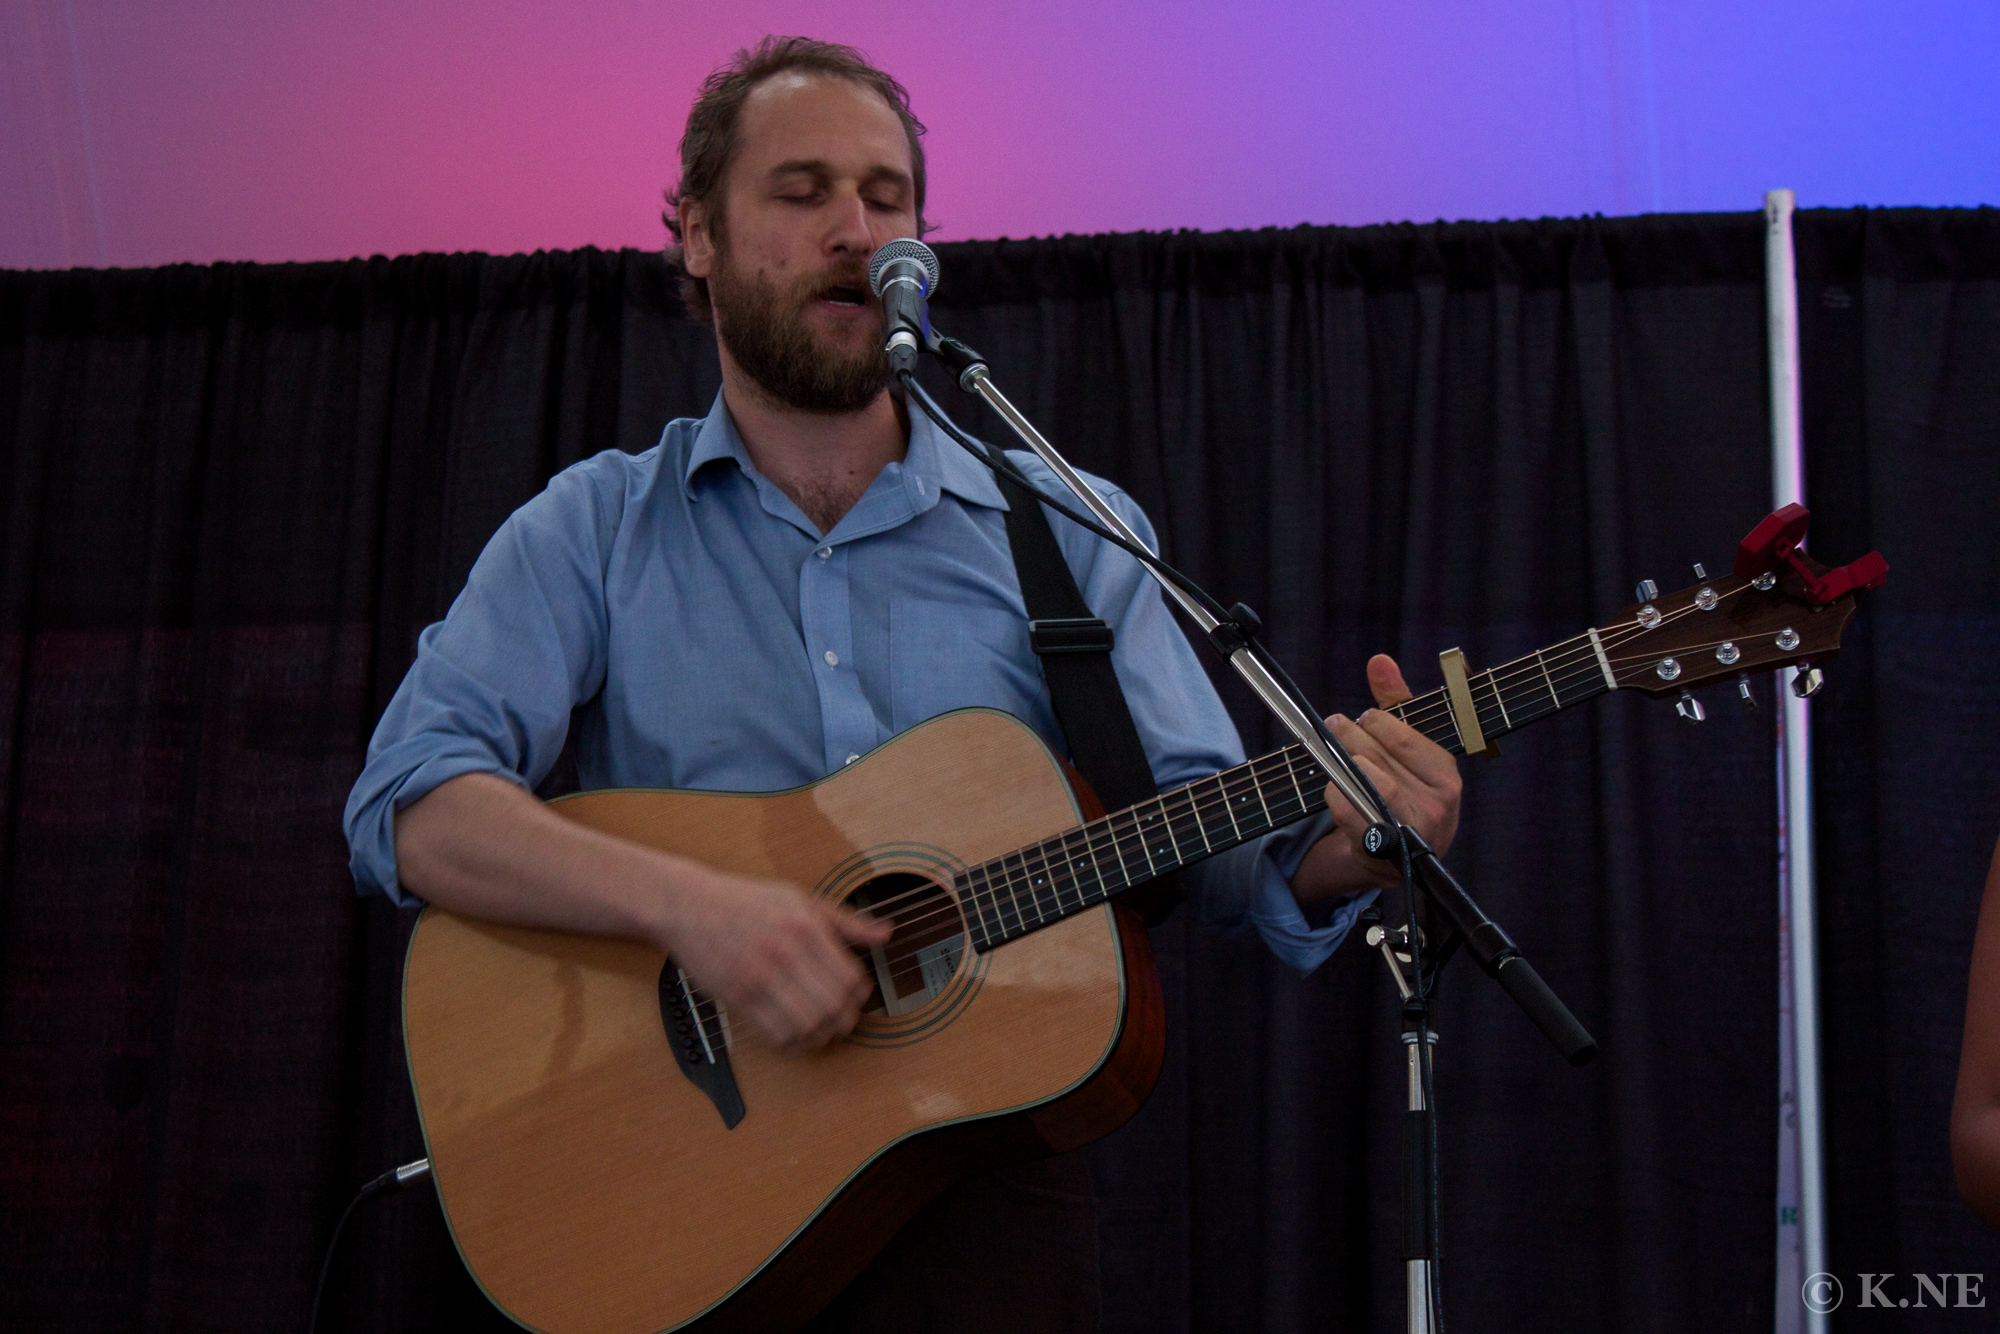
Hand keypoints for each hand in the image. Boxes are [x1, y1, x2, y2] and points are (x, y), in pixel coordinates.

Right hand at [666, 871, 893, 1053]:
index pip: (851, 977)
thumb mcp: (801, 899)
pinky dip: (793, 1043)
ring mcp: (760, 976)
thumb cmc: (747, 901)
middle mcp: (786, 952)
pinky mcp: (738, 996)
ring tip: (820, 1031)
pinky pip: (775, 1033)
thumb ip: (846, 921)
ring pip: (808, 1024)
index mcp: (806, 927)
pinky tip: (795, 1035)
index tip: (856, 997)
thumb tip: (886, 934)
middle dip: (845, 1021)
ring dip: (821, 1036)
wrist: (690, 906)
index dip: (861, 996)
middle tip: (842, 1021)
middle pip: (834, 1005)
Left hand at [1293, 654, 1462, 900]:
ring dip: (1341, 766)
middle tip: (1335, 726)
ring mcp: (1410, 829)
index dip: (1374, 723)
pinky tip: (1337, 790)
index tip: (1363, 718)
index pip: (1400, 737)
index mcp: (1446, 776)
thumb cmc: (1404, 789)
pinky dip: (1333, 795)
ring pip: (1362, 782)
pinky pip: (1346, 808)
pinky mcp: (1382, 849)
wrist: (1396, 857)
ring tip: (1334, 757)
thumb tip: (1379, 661)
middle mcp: (1436, 805)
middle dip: (1348, 737)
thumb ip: (1395, 702)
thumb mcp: (1406, 744)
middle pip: (1375, 757)